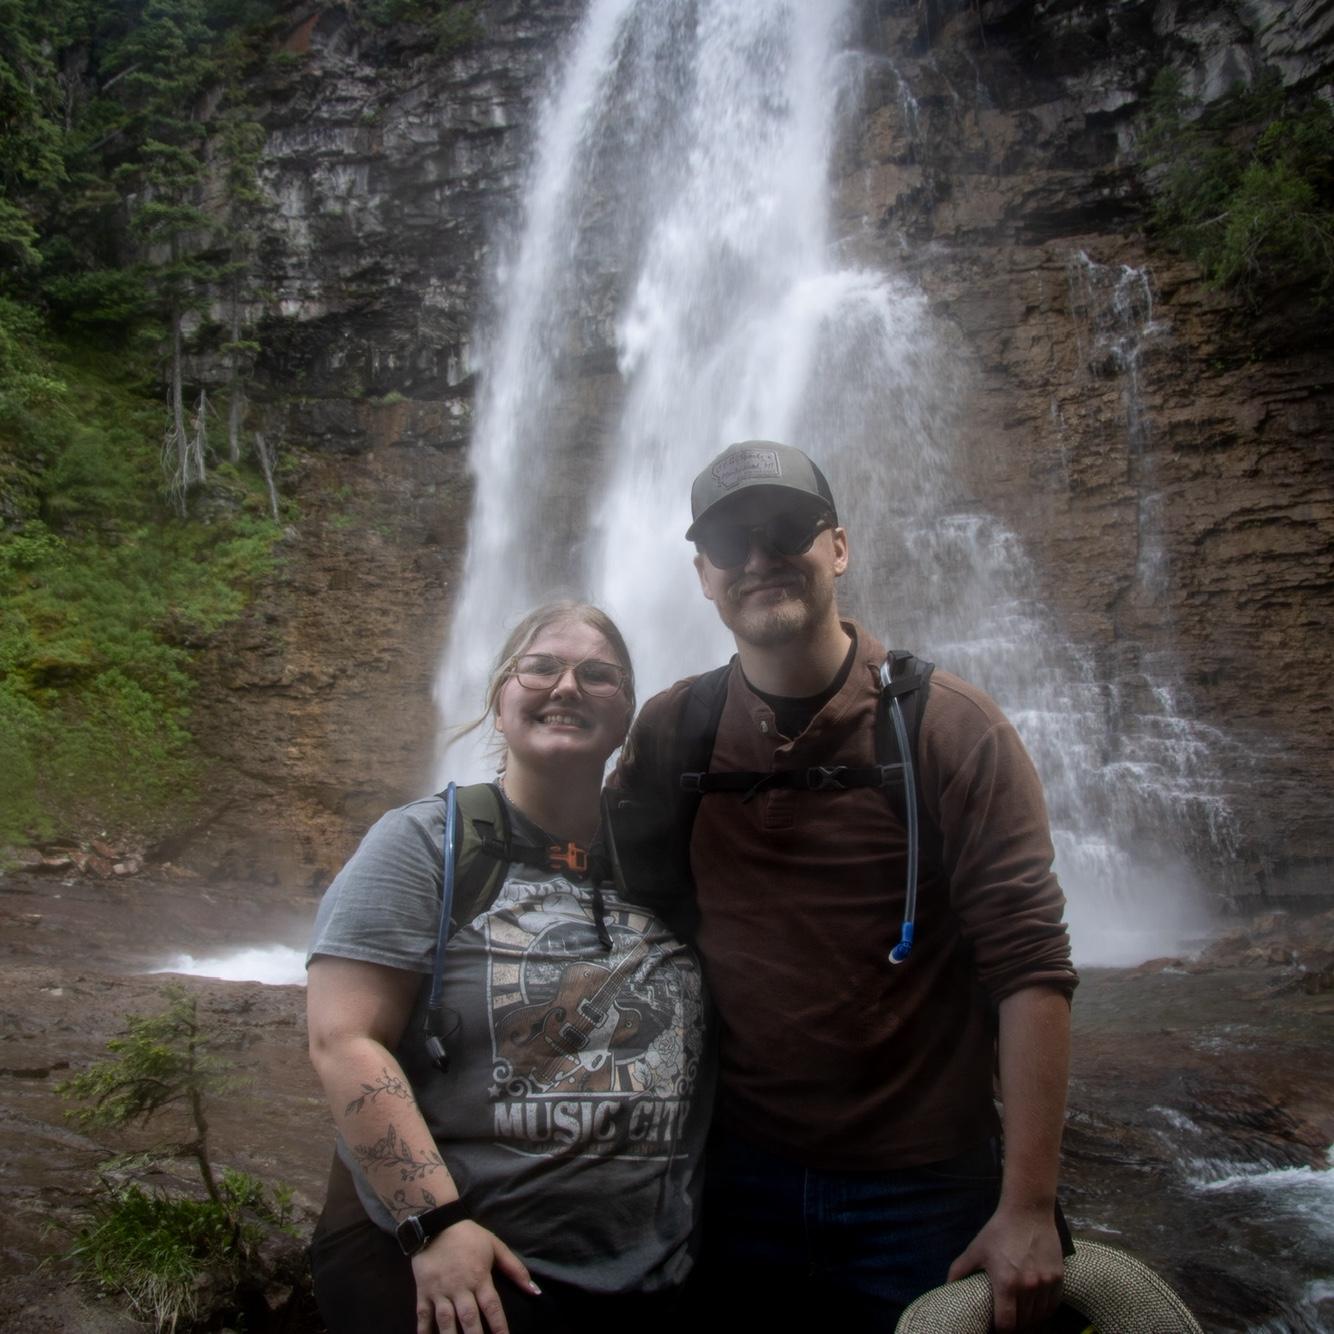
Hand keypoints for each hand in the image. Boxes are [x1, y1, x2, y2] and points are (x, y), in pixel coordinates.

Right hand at [411, 1220, 539, 1333]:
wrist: (436, 1222)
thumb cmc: (469, 1236)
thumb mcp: (495, 1246)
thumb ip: (515, 1268)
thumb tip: (534, 1290)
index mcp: (479, 1277)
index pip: (492, 1307)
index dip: (499, 1327)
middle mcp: (460, 1287)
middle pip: (469, 1318)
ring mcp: (440, 1291)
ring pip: (445, 1321)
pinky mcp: (423, 1291)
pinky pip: (423, 1315)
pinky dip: (424, 1331)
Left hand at [947, 1205, 1062, 1330]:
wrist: (1028, 1211)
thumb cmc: (999, 1231)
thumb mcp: (976, 1250)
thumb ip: (959, 1270)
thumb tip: (946, 1287)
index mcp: (1006, 1283)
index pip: (1006, 1324)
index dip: (1001, 1330)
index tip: (996, 1326)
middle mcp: (1028, 1287)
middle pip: (1023, 1323)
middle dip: (1015, 1325)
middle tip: (1008, 1319)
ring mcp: (1045, 1284)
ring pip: (1039, 1316)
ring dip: (1030, 1319)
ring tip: (1021, 1315)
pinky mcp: (1058, 1278)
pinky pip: (1053, 1305)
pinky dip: (1044, 1311)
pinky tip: (1036, 1307)